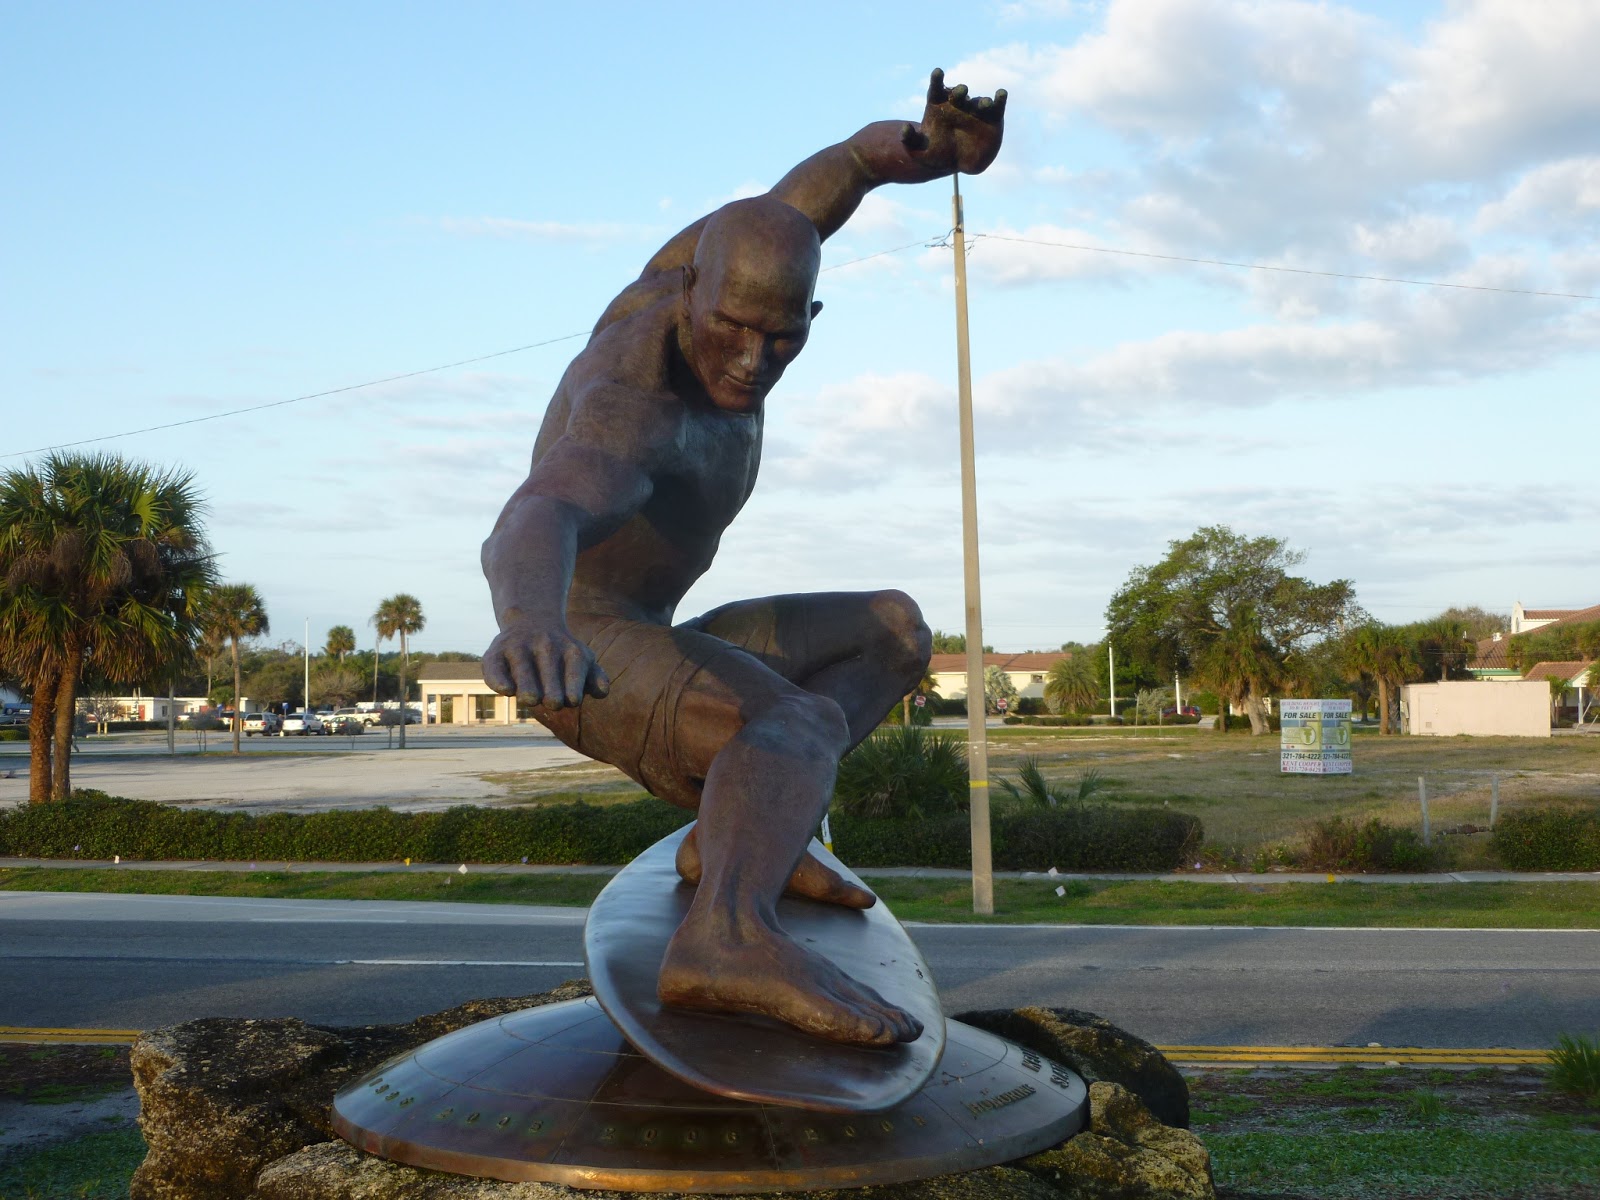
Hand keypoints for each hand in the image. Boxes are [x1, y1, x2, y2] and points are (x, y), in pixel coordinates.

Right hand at [482, 618, 610, 708]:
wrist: (531, 621)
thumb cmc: (562, 653)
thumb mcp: (582, 660)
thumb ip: (595, 676)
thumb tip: (603, 692)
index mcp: (570, 651)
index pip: (574, 670)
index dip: (573, 689)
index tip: (572, 700)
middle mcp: (544, 646)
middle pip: (549, 674)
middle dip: (552, 693)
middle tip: (553, 703)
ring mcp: (518, 647)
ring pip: (523, 671)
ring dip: (528, 688)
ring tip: (532, 699)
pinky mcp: (495, 653)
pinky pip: (494, 668)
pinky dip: (499, 680)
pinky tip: (507, 690)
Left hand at [902, 68, 1005, 175]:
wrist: (957, 163)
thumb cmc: (935, 154)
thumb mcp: (918, 151)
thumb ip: (909, 140)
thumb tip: (904, 129)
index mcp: (939, 106)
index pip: (936, 89)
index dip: (937, 80)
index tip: (938, 72)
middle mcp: (958, 105)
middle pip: (958, 94)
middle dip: (959, 91)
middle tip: (960, 92)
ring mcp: (975, 110)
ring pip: (979, 102)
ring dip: (982, 101)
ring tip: (984, 104)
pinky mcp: (992, 117)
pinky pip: (997, 105)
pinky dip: (1000, 98)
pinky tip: (1001, 94)